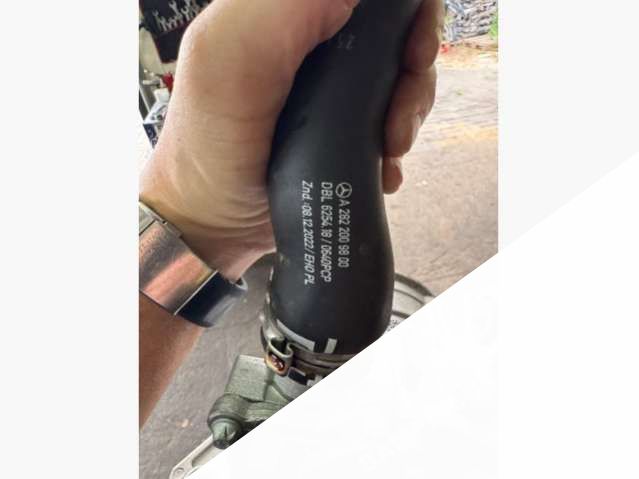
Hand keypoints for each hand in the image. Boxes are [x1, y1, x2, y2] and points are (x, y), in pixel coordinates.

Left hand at [140, 0, 442, 280]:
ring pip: (400, 77)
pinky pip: (392, 118)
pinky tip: (383, 169)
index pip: (367, 0)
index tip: (411, 52)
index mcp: (285, 13)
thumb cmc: (211, 144)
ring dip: (407, 113)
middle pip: (393, 33)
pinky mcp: (343, 127)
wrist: (215, 224)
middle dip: (411, 71)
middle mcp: (313, 43)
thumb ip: (287, 8)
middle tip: (397, 116)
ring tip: (388, 149)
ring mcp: (332, 89)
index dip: (403, 13)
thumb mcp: (232, 55)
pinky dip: (397, 143)